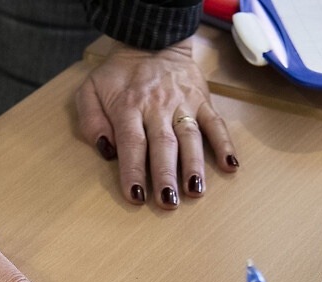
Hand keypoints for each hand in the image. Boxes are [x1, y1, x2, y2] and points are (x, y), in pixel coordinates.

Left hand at [76, 38, 238, 208]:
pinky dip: (225, 144)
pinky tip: (230, 166)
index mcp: (129, 105)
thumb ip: (90, 119)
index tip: (136, 195)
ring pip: (190, 138)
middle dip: (165, 175)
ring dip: (194, 165)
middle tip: (168, 201)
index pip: (132, 142)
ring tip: (195, 190)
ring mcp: (183, 104)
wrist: (153, 39)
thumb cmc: (122, 74)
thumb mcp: (91, 88)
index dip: (133, 170)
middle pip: (163, 145)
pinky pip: (216, 124)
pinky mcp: (203, 102)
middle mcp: (157, 106)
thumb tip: (105, 149)